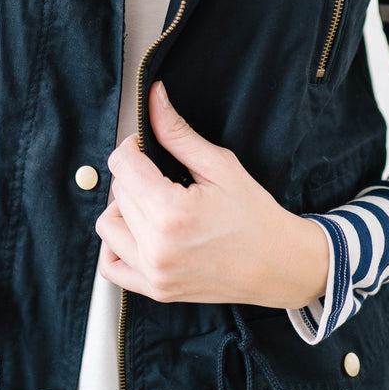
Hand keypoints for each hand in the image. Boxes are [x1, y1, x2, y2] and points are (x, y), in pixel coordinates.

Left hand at [96, 81, 329, 308]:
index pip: (122, 164)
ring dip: (123, 208)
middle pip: (117, 191)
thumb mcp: (220, 166)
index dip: (133, 146)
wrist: (281, 265)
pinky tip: (139, 232)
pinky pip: (112, 265)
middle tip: (163, 175)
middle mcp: (157, 246)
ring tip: (153, 203)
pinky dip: (117, 245)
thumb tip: (153, 99)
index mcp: (171, 213)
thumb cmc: (257, 217)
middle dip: (134, 175)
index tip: (149, 147)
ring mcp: (154, 273)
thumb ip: (177, 133)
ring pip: (107, 224)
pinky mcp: (155, 290)